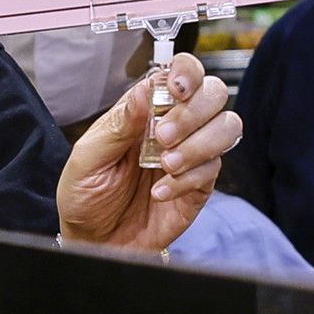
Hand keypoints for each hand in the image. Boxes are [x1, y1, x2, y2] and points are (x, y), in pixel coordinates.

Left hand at [56, 54, 242, 253]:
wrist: (95, 240)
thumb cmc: (86, 195)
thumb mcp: (88, 157)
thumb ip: (118, 123)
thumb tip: (143, 91)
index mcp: (146, 109)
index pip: (181, 74)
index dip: (187, 73)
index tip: (176, 89)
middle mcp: (175, 125)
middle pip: (215, 93)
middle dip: (193, 112)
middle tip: (163, 137)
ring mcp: (191, 154)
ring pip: (227, 128)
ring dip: (198, 145)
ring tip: (164, 166)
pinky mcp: (200, 184)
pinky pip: (213, 170)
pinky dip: (186, 180)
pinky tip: (160, 192)